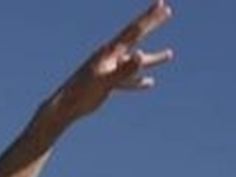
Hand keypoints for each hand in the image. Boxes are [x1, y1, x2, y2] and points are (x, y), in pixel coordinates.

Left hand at [43, 2, 174, 130]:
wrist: (65, 107)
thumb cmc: (81, 93)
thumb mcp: (104, 81)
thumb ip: (124, 70)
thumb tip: (140, 56)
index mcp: (110, 52)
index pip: (134, 30)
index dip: (149, 17)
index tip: (162, 4)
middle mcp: (112, 57)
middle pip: (137, 37)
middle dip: (152, 24)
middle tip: (168, 11)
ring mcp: (110, 70)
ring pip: (136, 62)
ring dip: (153, 58)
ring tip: (170, 54)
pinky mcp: (107, 84)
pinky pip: (127, 81)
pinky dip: (138, 81)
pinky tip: (150, 83)